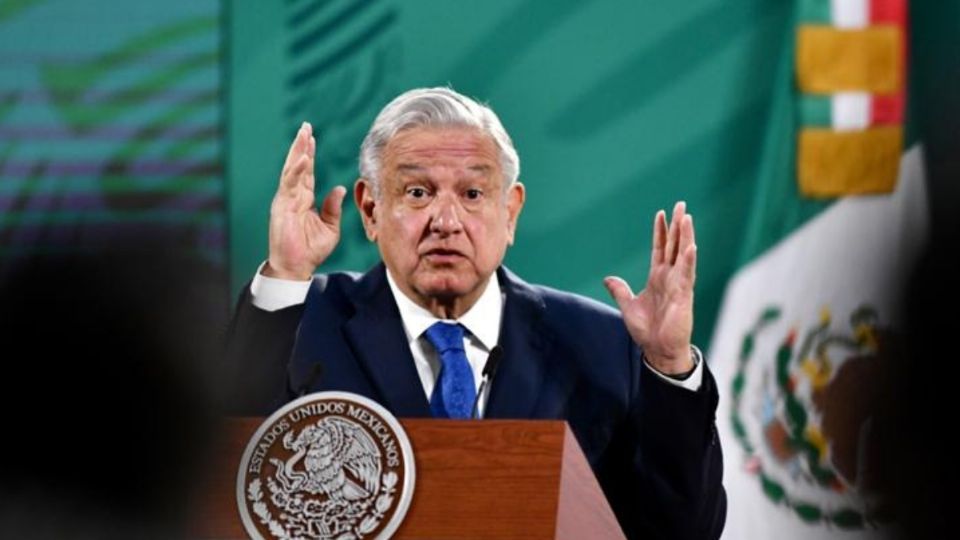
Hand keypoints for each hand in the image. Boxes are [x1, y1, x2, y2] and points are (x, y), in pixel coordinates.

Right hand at [265, 122, 346, 280]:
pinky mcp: (282, 206)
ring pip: (292, 170)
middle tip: (306, 126)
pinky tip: (304, 158)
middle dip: (301, 146)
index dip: (310, 154)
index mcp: (304, 199)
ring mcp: (286, 199)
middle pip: (298, 165)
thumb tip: (341, 188)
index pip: (308, 172)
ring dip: (298, 151)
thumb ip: (333, 208)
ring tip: (303, 134)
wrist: (296, 266)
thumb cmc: (311, 250)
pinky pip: (289, 184)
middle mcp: (293, 196)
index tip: (312, 137)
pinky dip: (297, 170)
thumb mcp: (330, 227)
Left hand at [604, 201, 696, 373]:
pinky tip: (691, 247)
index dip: (661, 231)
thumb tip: (608, 279)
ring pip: (684, 255)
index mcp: (658, 277)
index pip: (661, 248)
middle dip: (678, 225)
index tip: (661, 213)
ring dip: (686, 236)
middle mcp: (671, 277)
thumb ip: (620, 290)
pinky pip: (687, 275)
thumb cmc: (648, 330)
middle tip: (681, 205)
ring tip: (688, 217)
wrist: (658, 350)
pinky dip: (688, 261)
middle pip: (675, 245)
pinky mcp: (684, 296)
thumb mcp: (628, 305)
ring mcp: (679, 285)